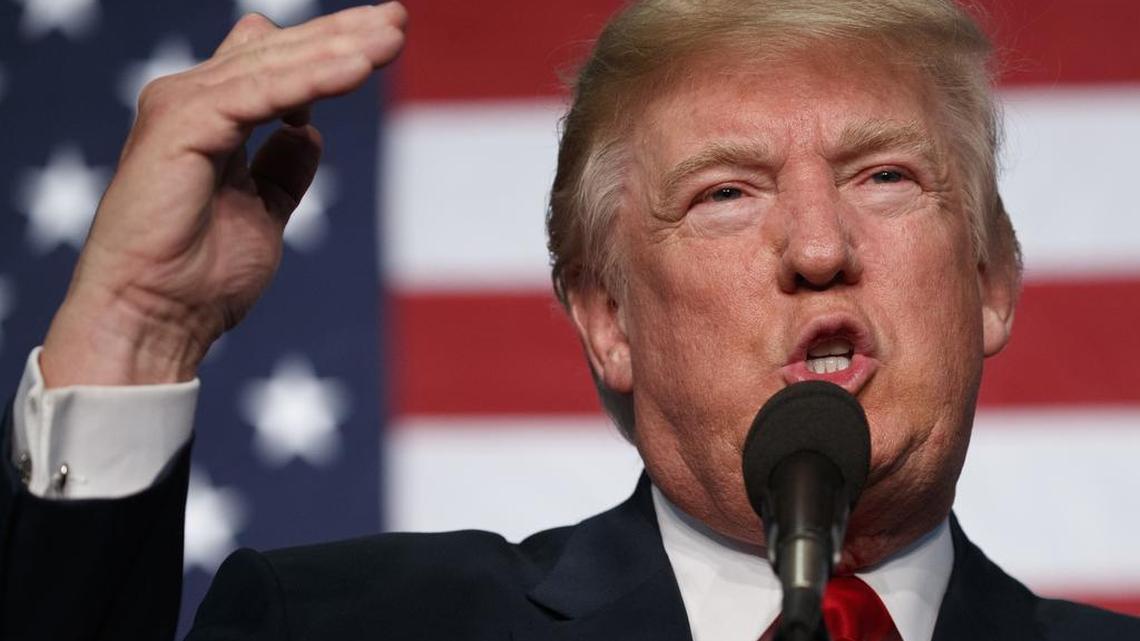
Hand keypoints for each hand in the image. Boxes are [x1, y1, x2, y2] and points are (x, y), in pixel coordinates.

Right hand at [40, 3, 406, 387]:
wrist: (154, 319)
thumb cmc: (200, 278)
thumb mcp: (263, 210)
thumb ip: (282, 168)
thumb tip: (307, 133)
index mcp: (211, 119)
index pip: (275, 63)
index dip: (328, 46)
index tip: (384, 38)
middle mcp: (192, 102)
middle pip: (278, 53)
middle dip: (343, 34)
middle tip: (398, 18)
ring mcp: (182, 108)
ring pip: (274, 66)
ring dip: (337, 48)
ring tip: (392, 36)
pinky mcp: (181, 125)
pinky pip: (260, 95)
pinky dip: (311, 80)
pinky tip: (358, 68)